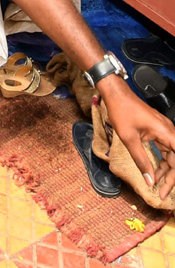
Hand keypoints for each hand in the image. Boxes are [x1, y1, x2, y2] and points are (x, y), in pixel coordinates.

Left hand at [101, 76, 174, 196]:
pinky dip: (161, 160)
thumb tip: (149, 180)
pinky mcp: (158, 130)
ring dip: (165, 169)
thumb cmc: (122, 112)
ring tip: (156, 183)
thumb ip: (141, 160)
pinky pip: (164, 148)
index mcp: (166, 133)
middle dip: (170, 176)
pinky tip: (155, 170)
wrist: (116, 94)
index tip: (165, 189)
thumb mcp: (129, 139)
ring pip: (171, 155)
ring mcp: (164, 131)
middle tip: (161, 191)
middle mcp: (169, 131)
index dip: (173, 177)